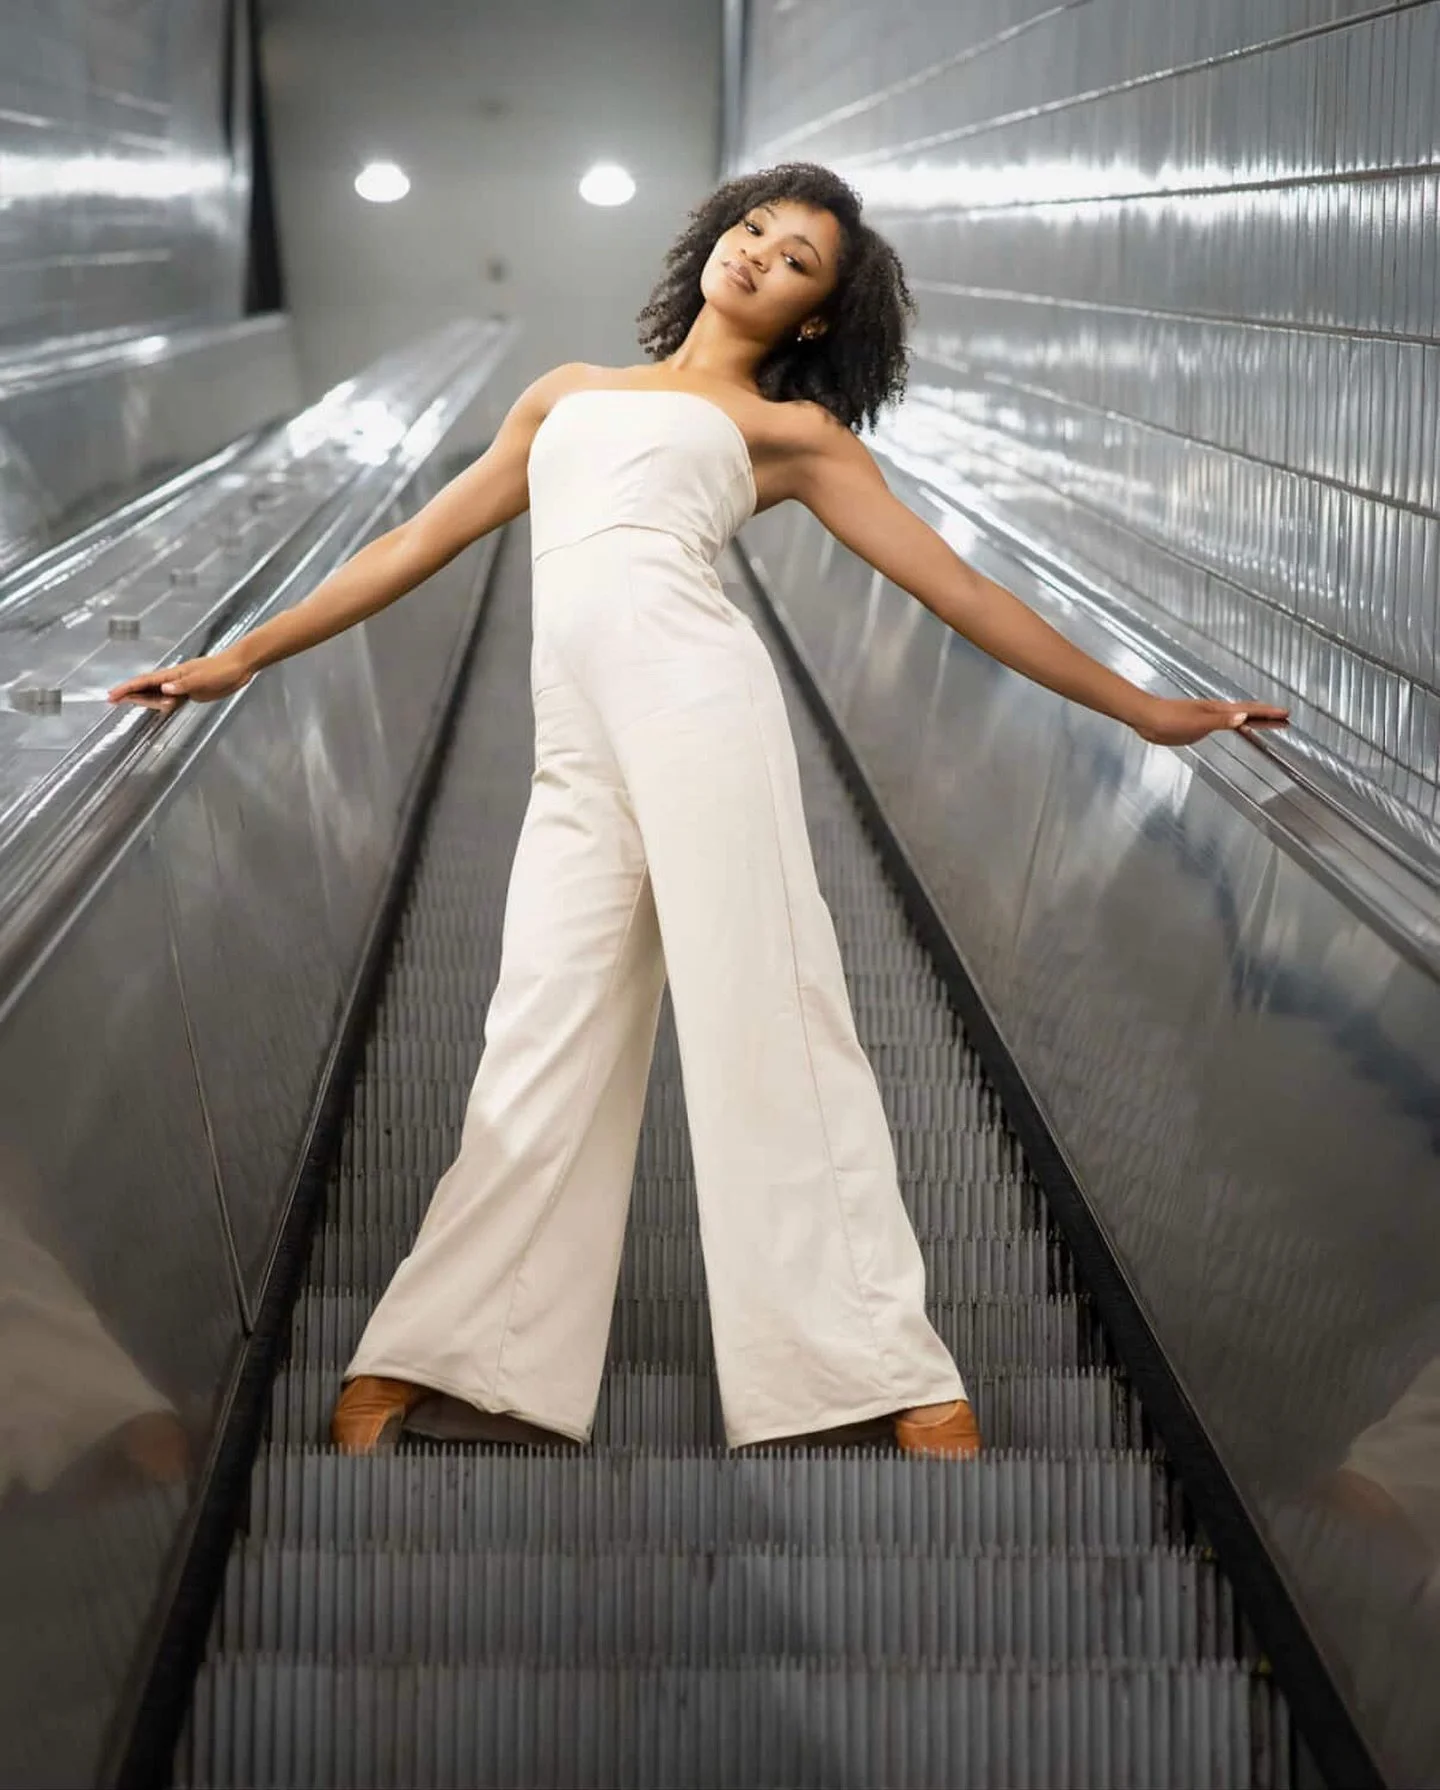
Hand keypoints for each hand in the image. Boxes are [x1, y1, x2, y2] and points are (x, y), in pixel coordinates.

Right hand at [106, 647, 253, 714]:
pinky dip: (160, 703)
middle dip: (129, 694)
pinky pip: (170, 698)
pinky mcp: (191, 692)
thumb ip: (184, 685)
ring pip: (157, 694)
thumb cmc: (222, 670)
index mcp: (174, 674)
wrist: (239, 667)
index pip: (145, 682)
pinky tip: (155, 706)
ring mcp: (182, 686)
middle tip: (111, 700)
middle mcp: (174, 680)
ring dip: (143, 700)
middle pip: (147, 689)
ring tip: (124, 702)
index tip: (113, 695)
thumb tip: (164, 689)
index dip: (128, 688)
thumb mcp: (203, 678)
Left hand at [1132, 695, 1288, 746]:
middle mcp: (1217, 712)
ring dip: (1254, 721)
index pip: (1249, 710)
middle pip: (1247, 713)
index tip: (1285, 714)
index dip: (1268, 713)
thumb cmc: (1169, 719)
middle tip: (1285, 719)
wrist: (1147, 719)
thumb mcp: (1197, 723)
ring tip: (1270, 724)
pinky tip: (1239, 728)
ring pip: (1238, 719)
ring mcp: (1209, 719)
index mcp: (1219, 710)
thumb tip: (1244, 717)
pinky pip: (1226, 726)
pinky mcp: (1199, 726)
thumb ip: (1220, 722)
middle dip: (1267, 716)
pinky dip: (1238, 726)